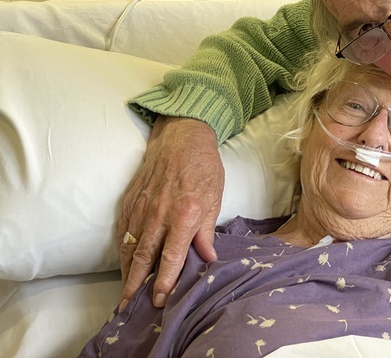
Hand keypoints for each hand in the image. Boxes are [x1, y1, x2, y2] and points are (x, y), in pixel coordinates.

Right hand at [117, 115, 223, 308]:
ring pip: (129, 246)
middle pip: (144, 257)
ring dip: (127, 271)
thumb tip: (207, 258)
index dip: (165, 280)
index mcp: (185, 215)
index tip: (159, 299)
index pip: (172, 256)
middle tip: (132, 306)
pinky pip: (123, 230)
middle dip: (138, 285)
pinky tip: (124, 262)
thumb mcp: (214, 198)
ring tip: (125, 291)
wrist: (182, 137)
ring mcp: (142, 207)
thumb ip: (207, 230)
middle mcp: (160, 214)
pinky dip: (122, 249)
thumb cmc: (203, 167)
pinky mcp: (130, 200)